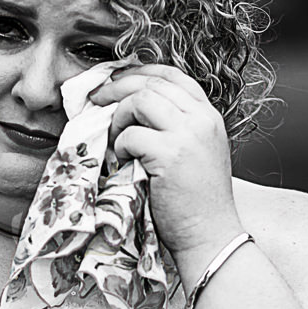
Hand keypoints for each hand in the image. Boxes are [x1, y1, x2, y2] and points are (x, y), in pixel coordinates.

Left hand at [88, 63, 244, 280]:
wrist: (211, 236)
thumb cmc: (197, 203)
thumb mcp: (196, 154)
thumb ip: (175, 128)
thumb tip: (130, 110)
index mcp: (209, 117)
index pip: (173, 76)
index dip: (140, 72)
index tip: (116, 79)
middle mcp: (202, 119)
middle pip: (152, 83)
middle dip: (118, 88)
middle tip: (96, 100)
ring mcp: (189, 135)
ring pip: (141, 100)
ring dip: (118, 117)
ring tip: (114, 139)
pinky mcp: (171, 154)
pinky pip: (132, 134)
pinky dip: (120, 145)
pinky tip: (123, 163)